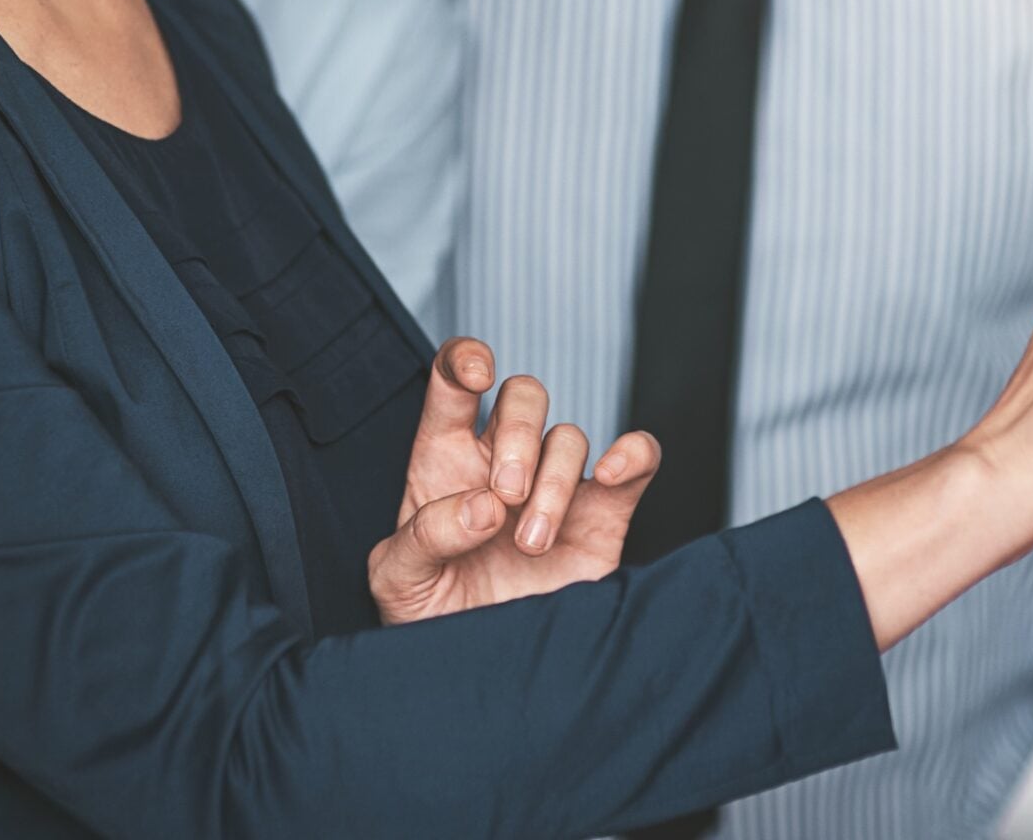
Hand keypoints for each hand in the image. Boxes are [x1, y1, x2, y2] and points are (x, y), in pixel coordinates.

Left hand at [368, 337, 661, 623]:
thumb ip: (424, 536)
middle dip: (516, 435)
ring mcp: (557, 487)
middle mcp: (502, 463)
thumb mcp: (397, 579)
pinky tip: (613, 475)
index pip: (453, 381)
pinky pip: (636, 460)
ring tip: (532, 544)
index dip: (466, 358)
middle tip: (505, 496)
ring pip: (570, 436)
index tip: (477, 376)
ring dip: (554, 483)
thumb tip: (483, 507)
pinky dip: (633, 453)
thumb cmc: (430, 619)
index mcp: (445, 461)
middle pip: (523, 395)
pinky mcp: (605, 518)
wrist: (483, 675)